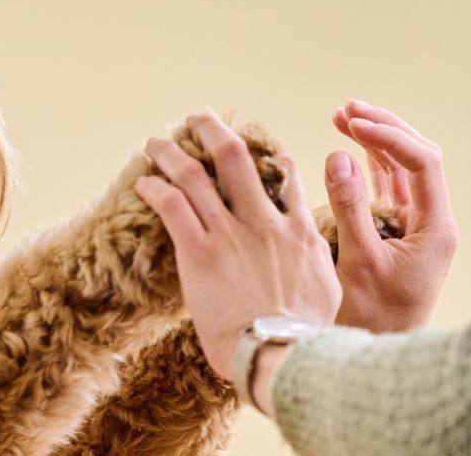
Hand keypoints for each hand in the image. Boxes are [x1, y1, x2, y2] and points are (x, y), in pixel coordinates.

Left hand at [134, 113, 341, 384]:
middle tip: (198, 119)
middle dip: (213, 132)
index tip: (259, 150)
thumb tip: (314, 263)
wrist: (281, 350)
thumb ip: (317, 264)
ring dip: (172, 153)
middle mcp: (264, 222)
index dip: (271, 158)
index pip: (287, 178)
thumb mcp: (328, 290)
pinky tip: (143, 183)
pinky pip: (171, 206)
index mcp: (299, 231)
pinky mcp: (199, 251)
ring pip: (195, 175)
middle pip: (236, 159)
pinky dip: (154, 188)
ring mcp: (230, 233)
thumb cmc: (304, 334)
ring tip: (156, 142)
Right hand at [325, 100, 457, 332]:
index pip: (423, 163)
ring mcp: (416, 228)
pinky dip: (369, 165)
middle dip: (383, 129)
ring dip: (374, 142)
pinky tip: (350, 149)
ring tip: (343, 117)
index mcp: (436, 229)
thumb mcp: (358, 260)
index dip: (389, 137)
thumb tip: (340, 155)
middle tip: (347, 108)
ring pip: (401, 171)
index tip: (352, 124)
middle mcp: (432, 223)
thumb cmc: (372, 317)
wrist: (377, 358)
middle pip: (417, 159)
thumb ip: (350, 206)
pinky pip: (388, 189)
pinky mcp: (399, 235)